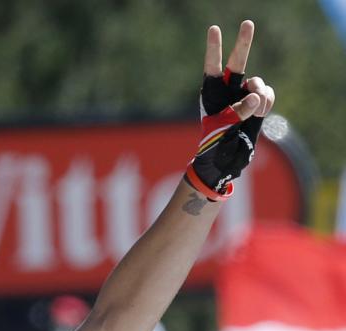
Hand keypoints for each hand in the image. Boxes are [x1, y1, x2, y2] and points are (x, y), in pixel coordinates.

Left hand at [185, 20, 275, 201]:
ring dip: (260, 93)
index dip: (214, 48)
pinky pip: (268, 94)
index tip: (214, 30)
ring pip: (257, 82)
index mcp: (211, 92)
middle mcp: (227, 90)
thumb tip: (256, 95)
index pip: (212, 66)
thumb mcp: (224, 127)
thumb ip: (239, 110)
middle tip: (247, 23)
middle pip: (237, 62)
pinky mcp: (257, 103)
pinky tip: (262, 113)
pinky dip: (267, 101)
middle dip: (243, 43)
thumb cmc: (216, 142)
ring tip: (257, 110)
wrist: (226, 159)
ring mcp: (243, 95)